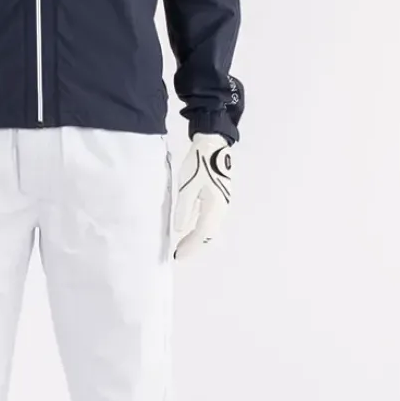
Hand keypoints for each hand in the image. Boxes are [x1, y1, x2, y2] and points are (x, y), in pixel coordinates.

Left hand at [172, 132, 234, 259]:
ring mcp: (221, 203)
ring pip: (210, 227)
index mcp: (215, 206)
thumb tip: (180, 229)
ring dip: (197, 238)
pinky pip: (209, 219)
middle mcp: (221, 208)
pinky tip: (188, 229)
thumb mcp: (187, 186)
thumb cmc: (200, 162)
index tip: (178, 256)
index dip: (190, 247)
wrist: (213, 144)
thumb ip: (184, 209)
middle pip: (209, 234)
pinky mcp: (218, 197)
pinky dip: (199, 228)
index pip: (202, 233)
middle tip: (179, 255)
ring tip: (182, 246)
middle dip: (194, 246)